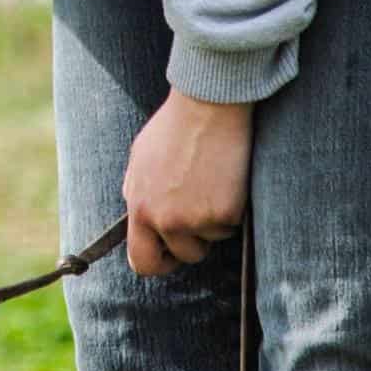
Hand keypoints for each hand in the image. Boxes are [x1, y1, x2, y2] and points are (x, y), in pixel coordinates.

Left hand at [121, 87, 251, 276]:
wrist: (206, 107)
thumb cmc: (173, 128)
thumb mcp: (140, 161)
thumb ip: (138, 193)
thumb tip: (139, 217)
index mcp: (140, 207)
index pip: (141, 260)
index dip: (157, 262)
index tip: (168, 256)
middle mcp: (165, 220)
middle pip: (183, 256)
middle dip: (192, 244)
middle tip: (200, 216)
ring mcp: (196, 219)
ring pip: (211, 240)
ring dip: (213, 221)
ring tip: (210, 184)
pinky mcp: (225, 214)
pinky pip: (231, 225)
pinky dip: (232, 209)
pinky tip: (226, 180)